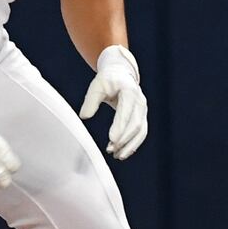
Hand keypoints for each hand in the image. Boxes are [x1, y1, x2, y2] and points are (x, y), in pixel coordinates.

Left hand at [79, 45, 147, 159]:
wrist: (121, 73)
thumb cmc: (107, 79)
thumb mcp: (97, 85)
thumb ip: (91, 100)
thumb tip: (84, 117)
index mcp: (129, 90)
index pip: (126, 110)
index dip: (120, 125)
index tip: (112, 139)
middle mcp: (140, 100)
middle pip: (136, 123)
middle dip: (124, 138)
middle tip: (110, 149)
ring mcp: (143, 109)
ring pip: (141, 131)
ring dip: (130, 145)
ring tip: (117, 155)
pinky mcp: (142, 116)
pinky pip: (141, 132)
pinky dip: (133, 144)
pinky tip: (123, 152)